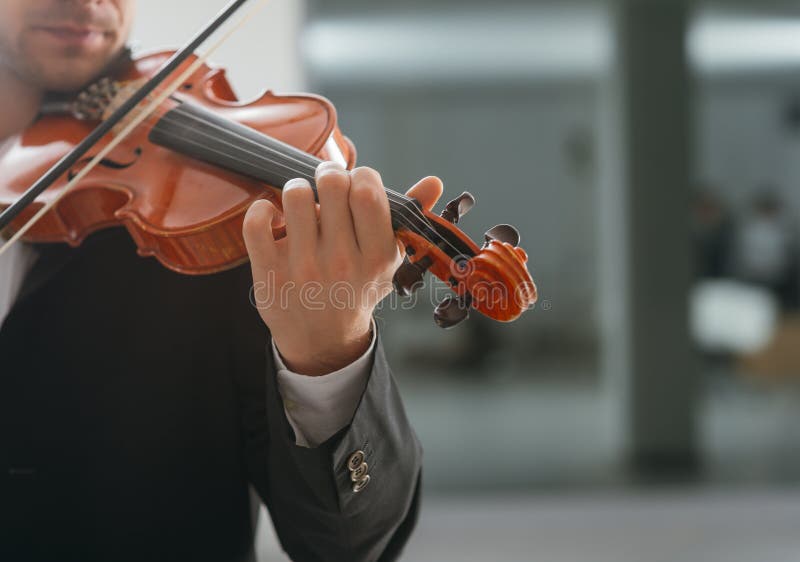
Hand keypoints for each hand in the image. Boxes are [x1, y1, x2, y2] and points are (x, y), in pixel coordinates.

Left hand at [243, 161, 442, 375]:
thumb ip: (410, 218)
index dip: (361, 175)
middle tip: (327, 186)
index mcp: (376, 256)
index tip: (356, 183)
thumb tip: (434, 182)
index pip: (368, 192)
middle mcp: (341, 262)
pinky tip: (275, 216)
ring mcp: (303, 268)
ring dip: (297, 189)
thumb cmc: (357, 289)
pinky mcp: (269, 274)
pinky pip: (257, 222)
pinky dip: (262, 209)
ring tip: (302, 202)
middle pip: (332, 185)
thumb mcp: (388, 260)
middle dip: (328, 175)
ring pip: (295, 195)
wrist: (323, 340)